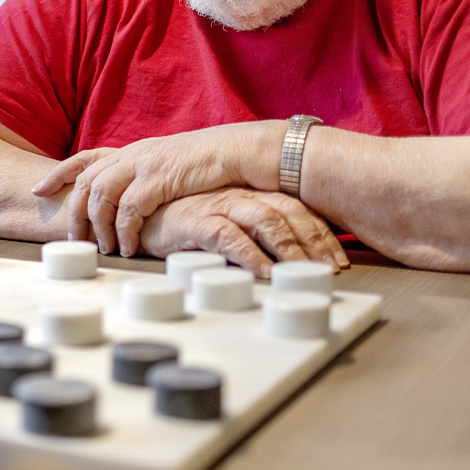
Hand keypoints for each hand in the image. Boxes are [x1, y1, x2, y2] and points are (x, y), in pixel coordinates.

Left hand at [33, 125, 267, 255]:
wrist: (242, 152)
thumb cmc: (211, 166)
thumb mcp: (171, 167)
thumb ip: (148, 178)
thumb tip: (132, 201)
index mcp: (134, 150)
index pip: (85, 157)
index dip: (58, 172)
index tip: (37, 189)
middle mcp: (133, 153)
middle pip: (86, 181)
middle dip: (73, 211)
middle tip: (72, 239)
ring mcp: (145, 164)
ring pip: (101, 195)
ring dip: (98, 226)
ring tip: (103, 249)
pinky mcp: (160, 179)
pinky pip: (130, 209)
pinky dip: (125, 231)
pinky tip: (129, 248)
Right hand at [139, 188, 348, 276]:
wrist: (133, 214)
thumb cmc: (178, 221)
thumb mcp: (220, 223)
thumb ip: (248, 233)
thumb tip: (283, 263)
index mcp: (248, 195)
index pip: (296, 209)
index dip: (320, 234)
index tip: (336, 261)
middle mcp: (238, 195)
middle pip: (289, 213)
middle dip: (314, 243)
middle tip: (329, 273)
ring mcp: (217, 204)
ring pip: (265, 220)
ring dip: (288, 249)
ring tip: (302, 275)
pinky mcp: (194, 219)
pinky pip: (229, 236)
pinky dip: (249, 255)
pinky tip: (263, 274)